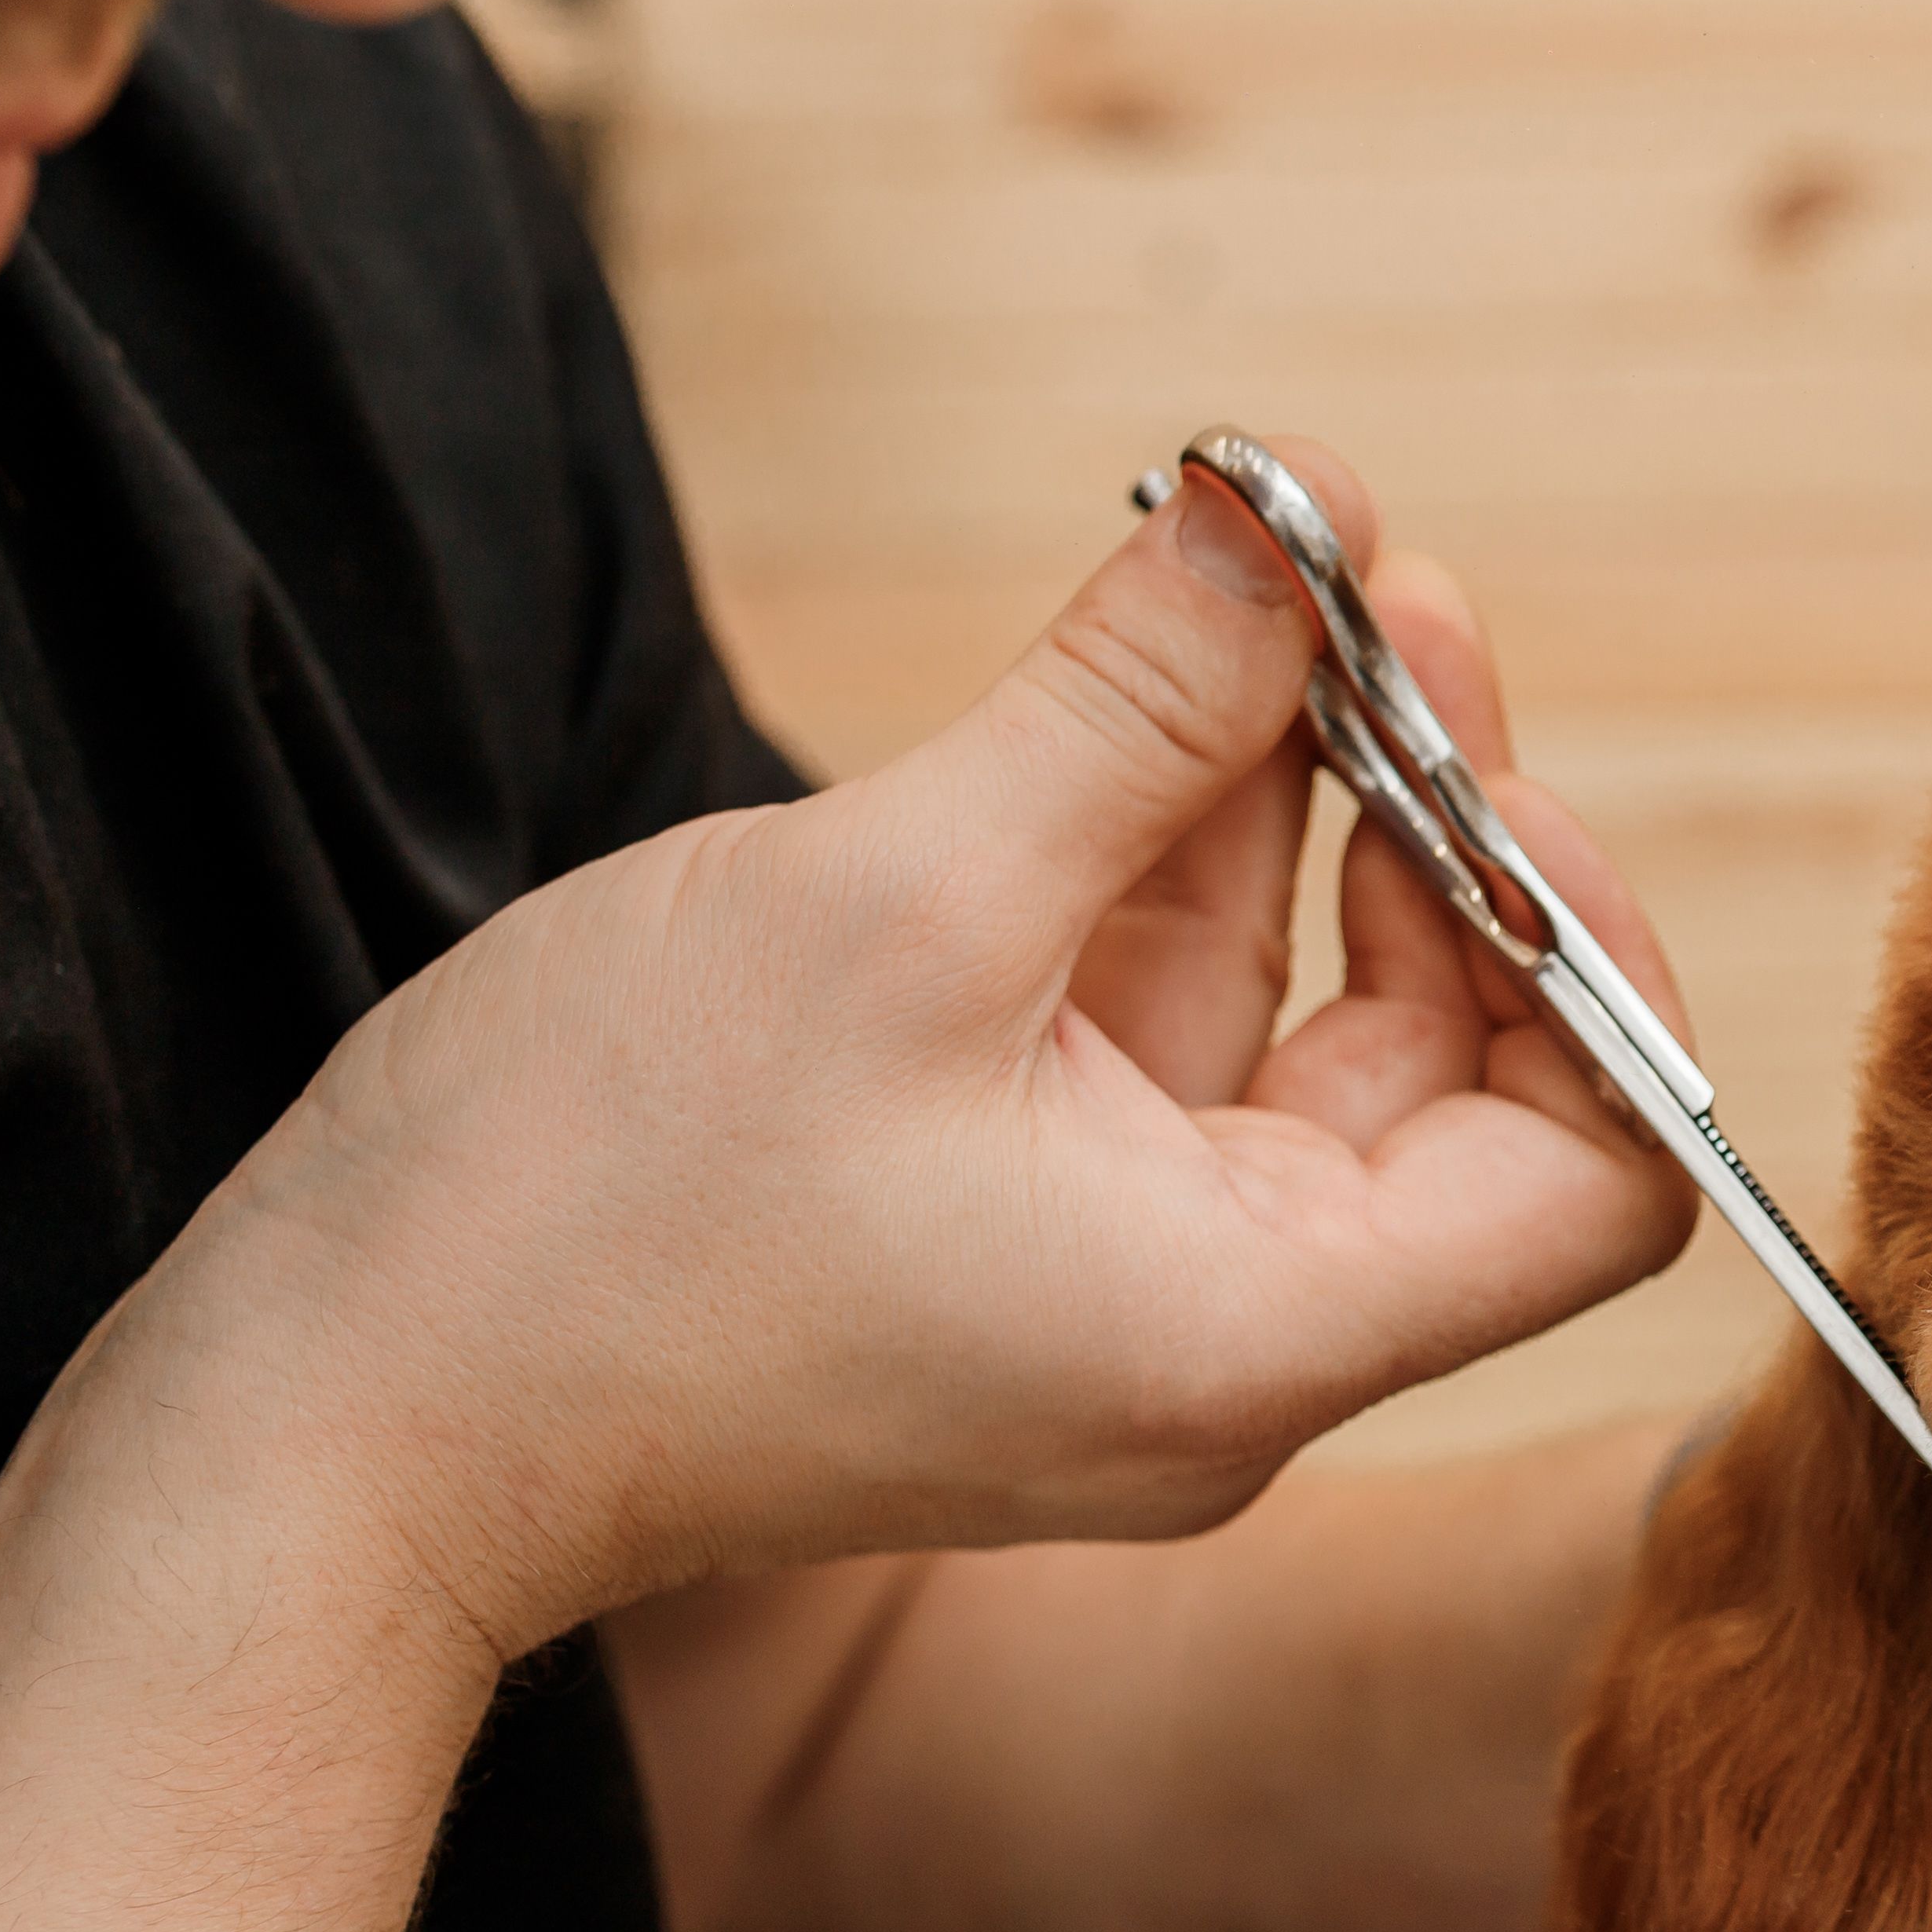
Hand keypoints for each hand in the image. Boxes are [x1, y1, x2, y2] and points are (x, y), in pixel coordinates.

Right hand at [159, 437, 1696, 1652]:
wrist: (328, 1418)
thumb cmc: (590, 1207)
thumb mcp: (900, 897)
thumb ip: (1136, 707)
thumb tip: (1300, 514)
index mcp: (1259, 1329)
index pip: (1604, 1180)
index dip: (1594, 962)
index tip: (1491, 775)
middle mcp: (1228, 1344)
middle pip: (1460, 1073)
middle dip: (1437, 824)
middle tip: (1376, 598)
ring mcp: (1119, 1295)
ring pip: (1295, 1028)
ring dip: (1298, 813)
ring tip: (1273, 593)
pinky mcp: (1008, 1237)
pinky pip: (1154, 1045)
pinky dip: (1165, 874)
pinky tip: (1149, 699)